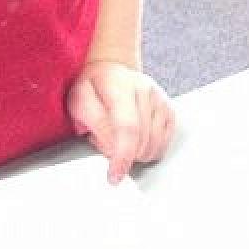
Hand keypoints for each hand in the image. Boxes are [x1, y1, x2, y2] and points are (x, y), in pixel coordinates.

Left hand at [66, 60, 174, 184]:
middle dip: (121, 153)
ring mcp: (160, 98)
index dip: (122, 157)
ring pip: (154, 147)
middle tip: (103, 140)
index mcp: (119, 83)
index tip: (114, 177)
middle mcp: (145, 88)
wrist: (110, 70)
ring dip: (134, 152)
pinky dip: (147, 150)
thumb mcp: (78, 100)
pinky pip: (163, 145)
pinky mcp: (169, 109)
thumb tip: (113, 147)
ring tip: (117, 135)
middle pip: (141, 141)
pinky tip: (133, 137)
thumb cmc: (92, 88)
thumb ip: (93, 122)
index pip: (128, 127)